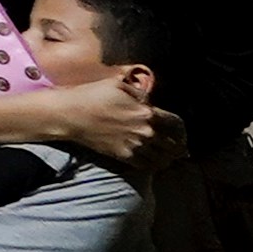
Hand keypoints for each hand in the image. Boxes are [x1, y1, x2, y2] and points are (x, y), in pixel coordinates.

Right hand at [25, 75, 171, 167]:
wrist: (71, 114)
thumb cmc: (93, 95)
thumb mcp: (118, 84)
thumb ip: (139, 93)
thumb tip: (150, 101)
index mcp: (147, 113)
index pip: (176, 125)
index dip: (181, 129)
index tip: (180, 131)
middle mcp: (145, 132)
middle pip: (174, 146)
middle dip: (179, 146)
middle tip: (180, 147)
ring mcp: (135, 146)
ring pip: (163, 159)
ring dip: (168, 158)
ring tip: (170, 157)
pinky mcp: (124, 156)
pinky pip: (147, 166)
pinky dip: (154, 165)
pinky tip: (154, 161)